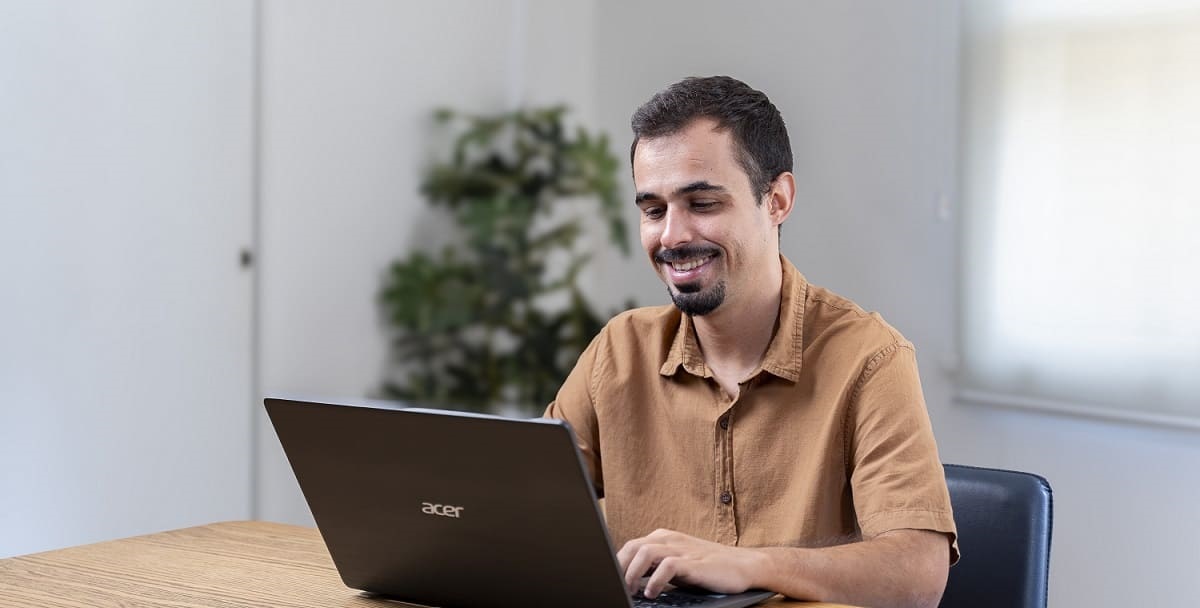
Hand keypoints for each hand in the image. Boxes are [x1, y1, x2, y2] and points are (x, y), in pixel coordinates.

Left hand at [616, 528, 765, 597]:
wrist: (744, 565)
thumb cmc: (709, 567)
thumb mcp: (677, 564)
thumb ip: (655, 566)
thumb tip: (629, 579)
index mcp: (663, 538)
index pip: (630, 546)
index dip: (617, 563)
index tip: (610, 579)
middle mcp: (670, 540)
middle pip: (633, 546)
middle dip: (620, 566)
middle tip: (616, 586)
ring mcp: (682, 549)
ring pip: (646, 552)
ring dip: (633, 572)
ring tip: (630, 590)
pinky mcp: (694, 562)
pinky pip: (667, 566)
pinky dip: (655, 579)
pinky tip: (651, 592)